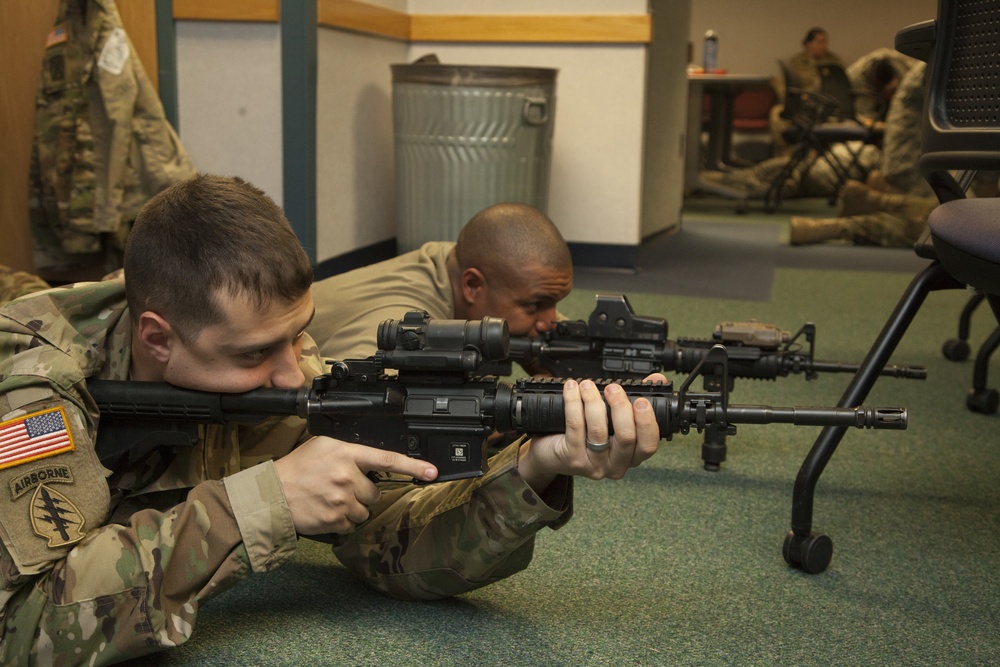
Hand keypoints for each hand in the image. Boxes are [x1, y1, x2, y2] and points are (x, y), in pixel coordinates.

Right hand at [273, 436, 437, 534]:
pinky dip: (343, 520)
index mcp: (347, 453)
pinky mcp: (336, 520)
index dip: (414, 466)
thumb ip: (352, 451)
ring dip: (353, 507)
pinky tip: (327, 510)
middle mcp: (348, 476)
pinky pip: (353, 524)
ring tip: (330, 498)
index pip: (388, 459)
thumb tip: (373, 461)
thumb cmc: (298, 468)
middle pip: (375, 491)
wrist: (272, 494)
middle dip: (363, 491)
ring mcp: (342, 500)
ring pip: (365, 509)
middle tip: (341, 486)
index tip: (433, 472)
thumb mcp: (325, 447)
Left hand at [517, 375, 663, 491]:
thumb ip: (635, 400)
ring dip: (593, 402)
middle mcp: (615, 465)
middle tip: (613, 388)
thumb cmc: (587, 435)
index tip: (641, 401)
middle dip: (620, 407)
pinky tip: (572, 389)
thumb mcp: (613, 420)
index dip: (647, 422)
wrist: (553, 455)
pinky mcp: (572, 458)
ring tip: (587, 385)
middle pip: (626, 438)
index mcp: (631, 456)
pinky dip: (573, 403)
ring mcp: (593, 464)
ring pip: (598, 431)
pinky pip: (575, 427)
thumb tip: (656, 379)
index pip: (648, 445)